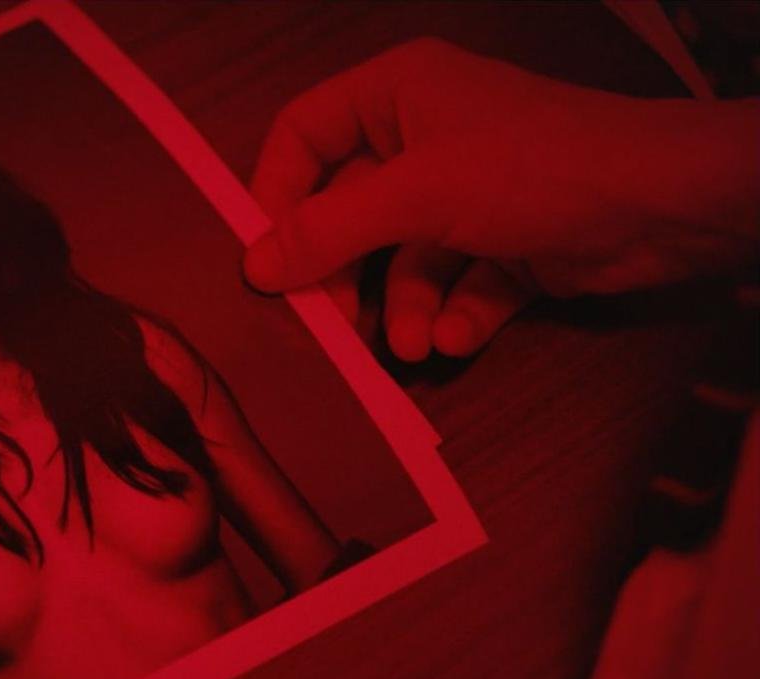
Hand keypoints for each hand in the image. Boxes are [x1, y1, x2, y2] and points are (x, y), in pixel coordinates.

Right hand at [246, 38, 759, 360]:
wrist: (665, 205)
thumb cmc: (529, 170)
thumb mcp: (416, 195)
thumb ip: (328, 230)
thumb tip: (253, 267)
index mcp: (397, 95)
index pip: (304, 135)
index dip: (276, 195)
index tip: (264, 260)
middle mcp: (425, 138)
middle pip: (349, 211)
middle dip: (344, 272)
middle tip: (329, 326)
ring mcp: (468, 194)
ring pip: (403, 259)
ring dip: (402, 307)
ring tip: (411, 345)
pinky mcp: (505, 245)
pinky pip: (455, 283)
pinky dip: (452, 313)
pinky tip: (455, 338)